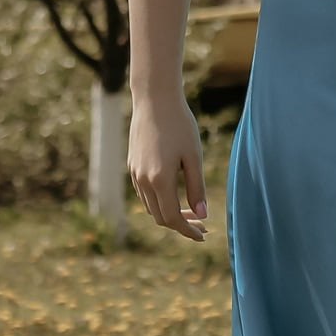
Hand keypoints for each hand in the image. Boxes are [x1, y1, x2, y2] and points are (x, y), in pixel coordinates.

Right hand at [128, 92, 208, 240]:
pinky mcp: (132, 165)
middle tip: (202, 225)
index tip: (202, 235)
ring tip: (192, 211)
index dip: (188, 230)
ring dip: (170, 214)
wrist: (154, 99)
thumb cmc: (180, 124)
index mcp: (160, 180)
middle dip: (181, 224)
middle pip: (160, 217)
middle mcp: (143, 180)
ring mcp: (135, 173)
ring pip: (150, 207)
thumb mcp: (194, 157)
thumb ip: (196, 188)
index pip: (173, 218)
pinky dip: (159, 201)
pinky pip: (144, 193)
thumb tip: (202, 216)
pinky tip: (174, 195)